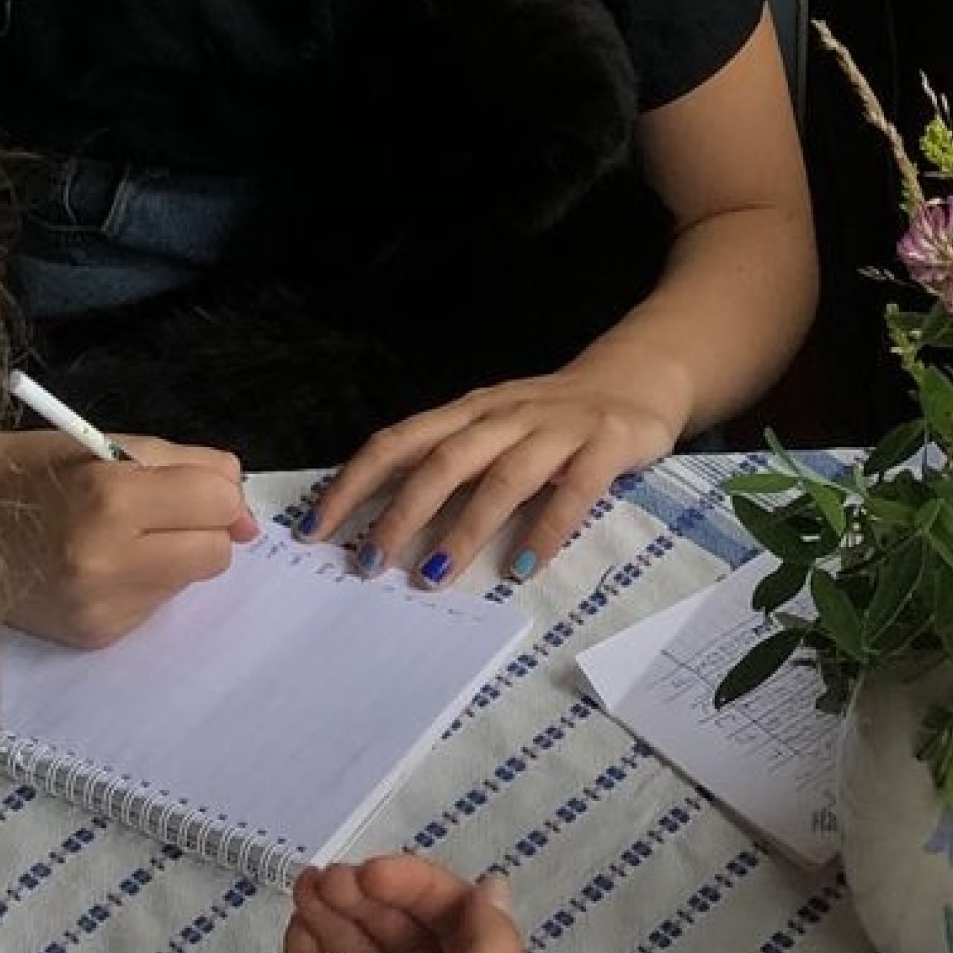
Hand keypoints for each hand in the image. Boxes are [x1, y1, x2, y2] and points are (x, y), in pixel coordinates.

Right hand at [0, 429, 258, 646]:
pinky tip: (97, 568)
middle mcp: (105, 562)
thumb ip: (189, 467)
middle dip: (200, 529)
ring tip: (117, 538)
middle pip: (215, 553)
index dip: (213, 492)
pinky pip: (154, 606)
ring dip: (171, 557)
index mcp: (109, 498)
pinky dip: (140, 583)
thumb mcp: (108, 443)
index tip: (186, 486)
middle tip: (158, 512)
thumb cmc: (31, 470)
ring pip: (188, 582)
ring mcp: (98, 608)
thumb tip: (245, 512)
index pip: (217, 504)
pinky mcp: (93, 636)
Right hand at [259, 857, 532, 952]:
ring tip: (302, 891)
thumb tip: (495, 887)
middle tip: (327, 877)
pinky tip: (295, 933)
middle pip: (417, 947)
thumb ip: (488, 948)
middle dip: (375, 905)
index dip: (423, 890)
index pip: (466, 931)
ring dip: (341, 927)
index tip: (372, 870)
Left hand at [306, 358, 680, 588]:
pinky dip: (546, 529)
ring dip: (463, 530)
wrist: (638, 375)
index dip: (352, 484)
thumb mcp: (492, 426)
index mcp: (468, 411)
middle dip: (400, 514)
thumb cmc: (551, 415)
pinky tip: (523, 567)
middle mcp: (505, 415)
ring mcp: (557, 429)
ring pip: (502, 478)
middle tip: (369, 565)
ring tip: (433, 577)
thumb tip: (378, 518)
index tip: (315, 530)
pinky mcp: (606, 445)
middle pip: (443, 462)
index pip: (397, 443)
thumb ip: (448, 460)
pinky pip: (574, 491)